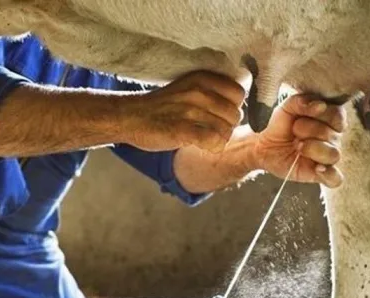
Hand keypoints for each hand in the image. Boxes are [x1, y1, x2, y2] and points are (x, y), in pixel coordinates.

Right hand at [121, 71, 245, 153]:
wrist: (130, 116)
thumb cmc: (162, 106)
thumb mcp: (188, 87)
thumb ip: (212, 91)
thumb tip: (239, 106)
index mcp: (202, 78)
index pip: (239, 94)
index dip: (233, 108)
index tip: (219, 115)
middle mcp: (198, 91)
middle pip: (235, 114)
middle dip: (227, 126)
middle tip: (210, 130)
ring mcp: (190, 110)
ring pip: (226, 130)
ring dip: (219, 139)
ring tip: (205, 138)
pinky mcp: (182, 130)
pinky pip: (214, 142)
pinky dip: (212, 148)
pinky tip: (202, 146)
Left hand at [252, 94, 346, 187]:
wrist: (265, 146)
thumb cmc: (281, 125)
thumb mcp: (286, 108)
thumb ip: (301, 101)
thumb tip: (320, 105)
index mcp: (330, 119)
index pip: (338, 115)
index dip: (320, 115)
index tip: (300, 117)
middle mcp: (333, 138)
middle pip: (332, 135)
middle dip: (308, 131)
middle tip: (294, 132)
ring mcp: (328, 156)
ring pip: (334, 155)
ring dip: (313, 149)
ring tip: (298, 147)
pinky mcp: (321, 174)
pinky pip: (335, 178)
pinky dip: (329, 174)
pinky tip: (317, 168)